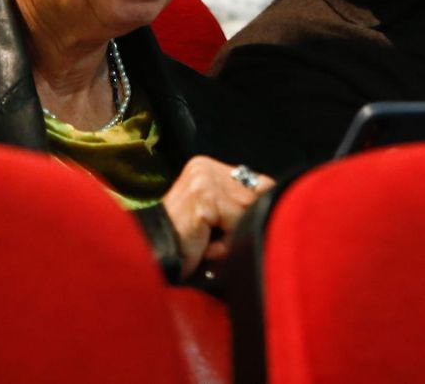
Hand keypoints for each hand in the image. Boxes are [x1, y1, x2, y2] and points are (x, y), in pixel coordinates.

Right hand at [161, 156, 274, 278]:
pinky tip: (200, 248)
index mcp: (207, 167)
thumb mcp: (214, 218)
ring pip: (247, 212)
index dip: (257, 209)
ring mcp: (203, 180)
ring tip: (206, 245)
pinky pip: (234, 226)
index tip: (250, 227)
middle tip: (214, 242)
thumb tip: (275, 207)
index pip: (258, 183)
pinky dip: (222, 246)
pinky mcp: (203, 200)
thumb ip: (238, 207)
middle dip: (242, 226)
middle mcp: (205, 167)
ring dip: (231, 238)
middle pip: (256, 196)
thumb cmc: (183, 243)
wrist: (149, 257)